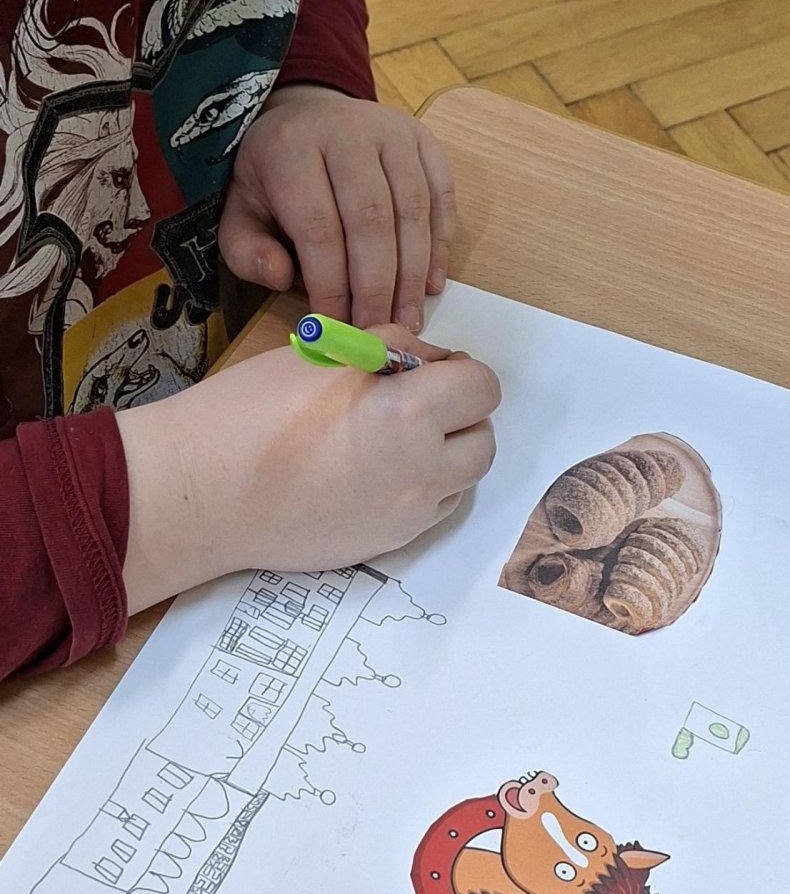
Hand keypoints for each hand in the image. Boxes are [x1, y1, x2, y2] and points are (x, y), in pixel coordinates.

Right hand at [116, 332, 499, 613]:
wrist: (202, 493)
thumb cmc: (251, 412)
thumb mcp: (325, 352)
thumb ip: (392, 350)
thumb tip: (430, 361)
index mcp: (410, 413)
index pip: (482, 386)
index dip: (458, 371)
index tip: (426, 369)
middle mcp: (422, 471)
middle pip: (482, 439)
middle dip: (459, 416)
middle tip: (413, 404)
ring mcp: (407, 516)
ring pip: (462, 481)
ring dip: (444, 455)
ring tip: (389, 440)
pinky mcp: (385, 544)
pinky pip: (428, 511)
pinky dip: (417, 489)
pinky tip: (368, 473)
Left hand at [219, 87, 455, 332]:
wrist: (308, 115)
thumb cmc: (275, 175)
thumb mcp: (240, 209)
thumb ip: (246, 249)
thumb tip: (279, 278)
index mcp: (292, 149)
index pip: (318, 228)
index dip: (332, 285)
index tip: (336, 327)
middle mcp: (346, 132)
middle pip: (372, 220)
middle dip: (376, 287)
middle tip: (379, 330)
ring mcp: (391, 131)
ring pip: (412, 210)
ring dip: (412, 273)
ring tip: (408, 318)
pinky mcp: (423, 138)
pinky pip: (441, 195)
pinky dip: (441, 244)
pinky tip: (430, 283)